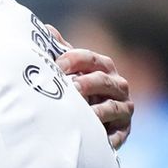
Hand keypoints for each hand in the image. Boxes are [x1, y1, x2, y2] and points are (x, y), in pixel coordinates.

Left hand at [51, 25, 133, 149]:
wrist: (85, 124)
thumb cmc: (72, 93)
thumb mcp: (65, 72)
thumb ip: (57, 52)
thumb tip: (45, 30)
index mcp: (101, 68)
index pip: (89, 59)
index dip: (72, 60)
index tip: (55, 67)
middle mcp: (116, 85)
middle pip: (102, 80)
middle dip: (86, 83)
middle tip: (70, 90)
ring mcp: (122, 108)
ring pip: (112, 106)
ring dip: (97, 110)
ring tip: (82, 113)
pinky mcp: (122, 131)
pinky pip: (118, 134)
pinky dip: (108, 136)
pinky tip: (96, 137)